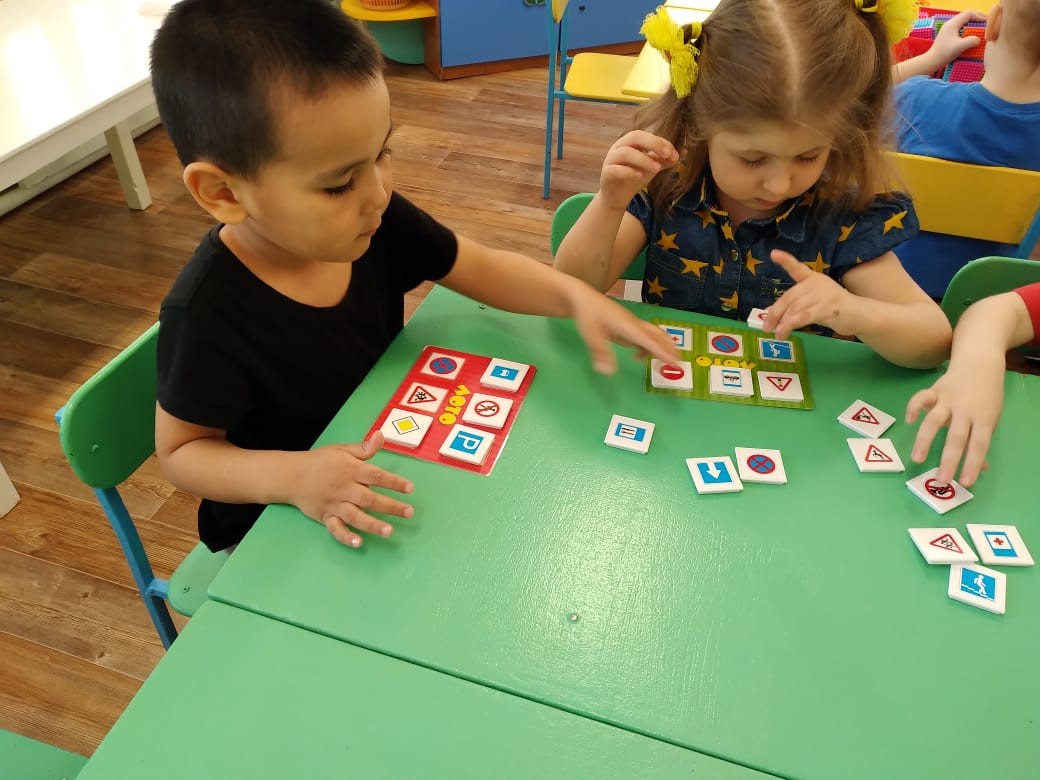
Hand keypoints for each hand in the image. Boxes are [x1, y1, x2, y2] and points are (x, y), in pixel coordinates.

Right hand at [293, 432, 413, 546]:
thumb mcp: (342, 450)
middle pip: (370, 498)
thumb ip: (364, 448)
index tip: (410, 489)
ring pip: (355, 516)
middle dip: (390, 506)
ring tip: (389, 531)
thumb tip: (381, 435)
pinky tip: (358, 542)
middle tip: (409, 513)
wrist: (291, 475)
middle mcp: (344, 488)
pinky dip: (346, 536)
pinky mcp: (325, 517)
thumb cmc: (320, 461)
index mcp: (351, 470)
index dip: (394, 482)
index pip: (377, 476)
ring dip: (372, 524)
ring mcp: (335, 504)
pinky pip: (336, 529)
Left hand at [569, 284, 680, 372]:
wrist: (582, 297)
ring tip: (662, 362)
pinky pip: (644, 336)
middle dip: (669, 348)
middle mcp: (634, 324)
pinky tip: (637, 355)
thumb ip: (600, 353)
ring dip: (660, 347)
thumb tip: (608, 372)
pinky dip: (647, 346)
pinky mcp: (627, 325)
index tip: (675, 363)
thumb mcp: (590, 335)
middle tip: (677, 363)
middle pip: (658, 335)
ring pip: (653, 334)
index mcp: (628, 326)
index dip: (663, 353)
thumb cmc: (587, 314)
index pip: (650, 341)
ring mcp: (632, 324)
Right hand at [599, 130, 678, 210]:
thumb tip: (677, 156)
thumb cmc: (633, 177)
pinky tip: (640, 176)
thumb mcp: (651, 167)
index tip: (674, 154)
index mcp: (630, 142)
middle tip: (667, 154)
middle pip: (635, 136)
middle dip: (653, 143)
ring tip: (657, 169)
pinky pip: (615, 170)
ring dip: (643, 159)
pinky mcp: (606, 174)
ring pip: (625, 153)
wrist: (616, 197)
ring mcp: (611, 160)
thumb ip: (662, 160)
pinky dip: (629, 172)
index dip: (660, 142)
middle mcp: (619, 147)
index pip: (646, 135)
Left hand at [762, 250, 865, 338]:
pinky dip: (790, 325)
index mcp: (812, 278)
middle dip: (775, 312)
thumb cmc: (832, 308)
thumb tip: (770, 311)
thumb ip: (794, 304)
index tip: (773, 253)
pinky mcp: (828, 308)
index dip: (785, 260)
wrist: (859, 314)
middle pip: (789, 297)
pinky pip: (804, 317)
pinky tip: (784, 332)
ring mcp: (823, 295)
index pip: (797, 267)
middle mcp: (816, 283)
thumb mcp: (812, 302)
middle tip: (766, 326)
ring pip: (795, 308)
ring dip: (783, 322)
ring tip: (776, 333)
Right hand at [905, 356, 1003, 486]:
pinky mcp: (935, 390)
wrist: (980, 362)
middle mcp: (966, 410)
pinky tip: (909, 421)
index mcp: (984, 419)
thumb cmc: (985, 396)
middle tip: (941, 480)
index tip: (965, 482)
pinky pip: (921, 398)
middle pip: (957, 438)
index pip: (979, 445)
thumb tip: (980, 468)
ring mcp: (949, 400)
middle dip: (948, 460)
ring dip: (924, 440)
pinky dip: (913, 408)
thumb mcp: (990, 417)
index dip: (972, 464)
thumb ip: (981, 440)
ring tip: (917, 458)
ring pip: (935, 421)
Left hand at [927, 10, 985, 70]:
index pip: (969, 14)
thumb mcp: (960, 47)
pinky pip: (960, 28)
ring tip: (981, 28)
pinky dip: (968, 29)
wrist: (931, 61)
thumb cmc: (944, 53)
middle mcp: (950, 24)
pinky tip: (971, 35)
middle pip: (966, 16)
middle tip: (986, 23)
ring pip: (963, 22)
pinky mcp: (947, 35)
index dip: (979, 16)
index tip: (987, 21)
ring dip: (972, 23)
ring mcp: (948, 29)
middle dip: (977, 18)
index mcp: (952, 24)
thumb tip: (979, 39)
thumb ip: (971, 41)